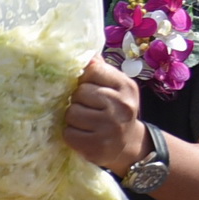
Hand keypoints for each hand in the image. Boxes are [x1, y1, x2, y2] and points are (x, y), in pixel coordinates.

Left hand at [62, 57, 151, 172]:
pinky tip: (83, 134)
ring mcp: (109, 128)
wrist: (129, 144)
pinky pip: (68, 133)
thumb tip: (88, 53)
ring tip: (85, 121)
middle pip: (79, 92)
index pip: (92, 70)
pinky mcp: (96, 146)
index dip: (84, 79)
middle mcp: (121, 106)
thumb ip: (101, 71)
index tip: (88, 87)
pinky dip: (71, 134)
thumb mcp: (117, 88)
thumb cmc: (117, 110)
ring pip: (71, 112)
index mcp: (125, 87)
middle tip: (87, 108)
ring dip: (72, 118)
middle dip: (78, 100)